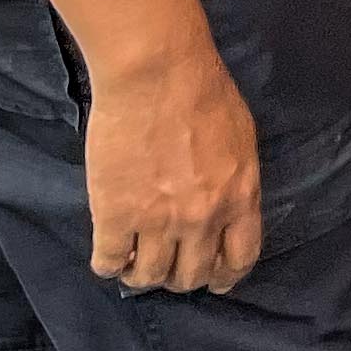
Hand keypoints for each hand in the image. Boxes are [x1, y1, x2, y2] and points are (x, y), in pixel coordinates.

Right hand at [85, 40, 262, 293]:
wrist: (157, 72)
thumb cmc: (203, 91)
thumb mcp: (241, 139)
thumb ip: (235, 181)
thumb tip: (227, 207)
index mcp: (240, 196)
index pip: (240, 258)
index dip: (226, 275)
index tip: (214, 278)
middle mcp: (203, 217)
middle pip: (192, 276)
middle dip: (180, 275)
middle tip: (167, 263)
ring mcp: (158, 220)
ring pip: (150, 276)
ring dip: (142, 273)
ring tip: (135, 258)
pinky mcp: (115, 215)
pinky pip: (110, 263)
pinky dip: (109, 263)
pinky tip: (110, 251)